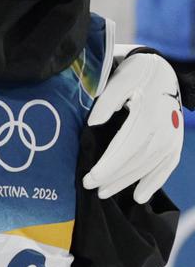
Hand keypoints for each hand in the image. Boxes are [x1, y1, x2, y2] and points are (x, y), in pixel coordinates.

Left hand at [84, 53, 182, 202]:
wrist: (165, 70)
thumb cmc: (137, 74)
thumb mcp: (120, 79)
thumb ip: (106, 101)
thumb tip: (92, 123)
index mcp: (148, 118)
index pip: (125, 150)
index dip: (107, 168)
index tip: (89, 179)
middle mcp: (164, 133)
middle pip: (135, 163)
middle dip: (112, 178)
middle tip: (90, 188)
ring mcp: (172, 140)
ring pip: (148, 168)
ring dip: (126, 182)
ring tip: (104, 192)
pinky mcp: (176, 143)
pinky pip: (166, 168)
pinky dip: (153, 183)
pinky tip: (139, 196)